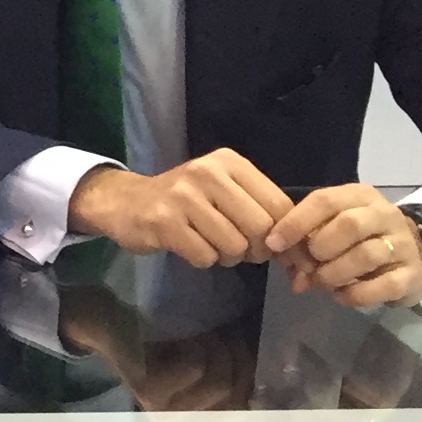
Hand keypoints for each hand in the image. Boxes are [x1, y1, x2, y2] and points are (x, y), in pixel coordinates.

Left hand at [57, 289, 253, 409]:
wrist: (107, 324)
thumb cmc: (164, 344)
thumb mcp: (208, 364)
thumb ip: (239, 378)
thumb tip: (289, 383)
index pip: (246, 421)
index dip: (260, 389)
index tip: (261, 357)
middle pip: (237, 399)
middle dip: (241, 362)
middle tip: (231, 338)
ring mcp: (163, 413)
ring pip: (219, 383)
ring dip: (222, 352)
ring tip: (210, 337)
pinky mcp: (150, 393)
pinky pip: (197, 369)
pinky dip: (201, 347)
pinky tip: (189, 340)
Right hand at [66, 149, 292, 268]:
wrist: (125, 202)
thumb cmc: (185, 199)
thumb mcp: (224, 190)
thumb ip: (259, 209)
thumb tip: (295, 248)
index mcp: (229, 162)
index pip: (279, 204)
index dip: (283, 234)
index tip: (272, 247)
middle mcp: (207, 173)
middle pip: (260, 227)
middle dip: (255, 249)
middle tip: (240, 250)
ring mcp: (183, 196)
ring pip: (233, 245)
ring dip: (227, 256)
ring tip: (211, 244)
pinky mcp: (164, 221)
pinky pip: (205, 256)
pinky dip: (202, 259)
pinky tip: (190, 246)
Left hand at [265, 181, 421, 307]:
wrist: (418, 253)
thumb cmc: (361, 238)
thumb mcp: (333, 229)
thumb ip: (305, 241)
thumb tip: (286, 265)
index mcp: (360, 196)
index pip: (325, 200)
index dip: (295, 222)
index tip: (274, 243)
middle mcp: (385, 215)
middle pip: (349, 224)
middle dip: (320, 247)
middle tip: (307, 265)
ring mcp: (403, 244)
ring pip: (366, 254)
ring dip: (334, 273)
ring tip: (322, 282)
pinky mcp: (413, 274)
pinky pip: (384, 285)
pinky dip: (356, 294)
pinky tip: (341, 296)